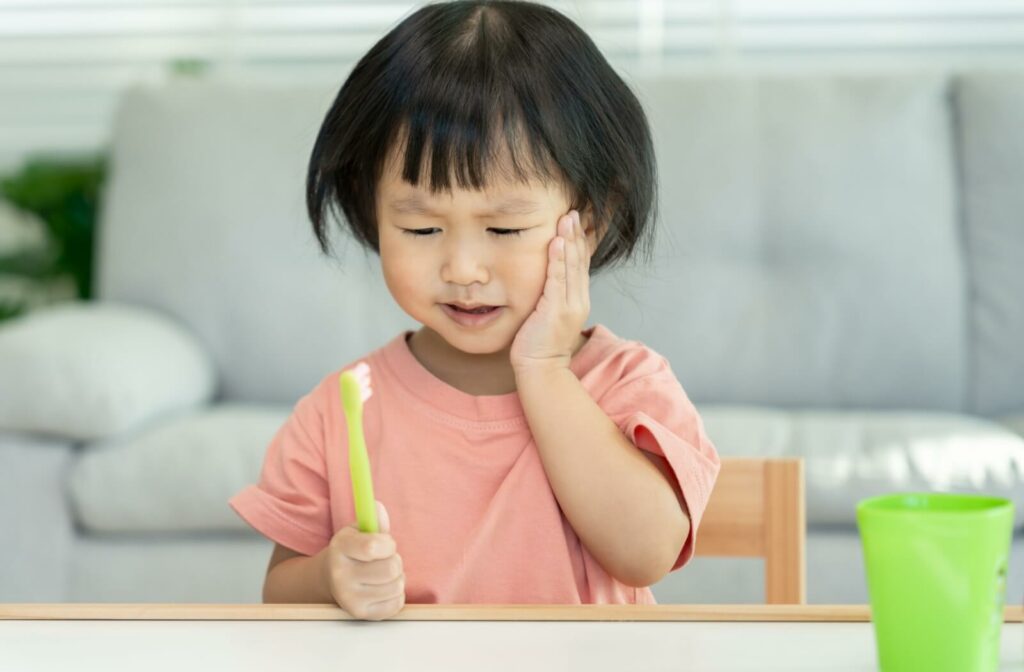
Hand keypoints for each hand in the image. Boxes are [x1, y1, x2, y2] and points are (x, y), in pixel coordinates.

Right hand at [323, 499, 405, 620]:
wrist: (329, 578)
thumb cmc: (351, 550)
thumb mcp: (357, 530)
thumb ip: (372, 519)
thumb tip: (378, 508)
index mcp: (339, 549)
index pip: (372, 547)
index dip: (388, 544)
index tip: (386, 543)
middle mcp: (341, 576)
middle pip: (390, 569)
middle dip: (395, 560)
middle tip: (385, 559)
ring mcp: (350, 599)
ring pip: (397, 586)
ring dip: (397, 577)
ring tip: (383, 573)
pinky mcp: (361, 614)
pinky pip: (397, 603)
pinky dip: (396, 594)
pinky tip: (382, 587)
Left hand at [510, 209, 591, 374]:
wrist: (541, 369)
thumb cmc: (539, 344)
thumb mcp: (549, 314)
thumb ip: (552, 295)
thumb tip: (546, 278)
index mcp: (577, 300)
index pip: (580, 265)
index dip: (578, 241)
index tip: (574, 221)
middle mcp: (579, 300)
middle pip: (580, 261)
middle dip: (576, 234)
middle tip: (573, 211)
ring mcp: (570, 305)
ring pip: (572, 266)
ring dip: (569, 240)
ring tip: (567, 218)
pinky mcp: (557, 310)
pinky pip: (558, 279)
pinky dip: (558, 259)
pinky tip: (556, 242)